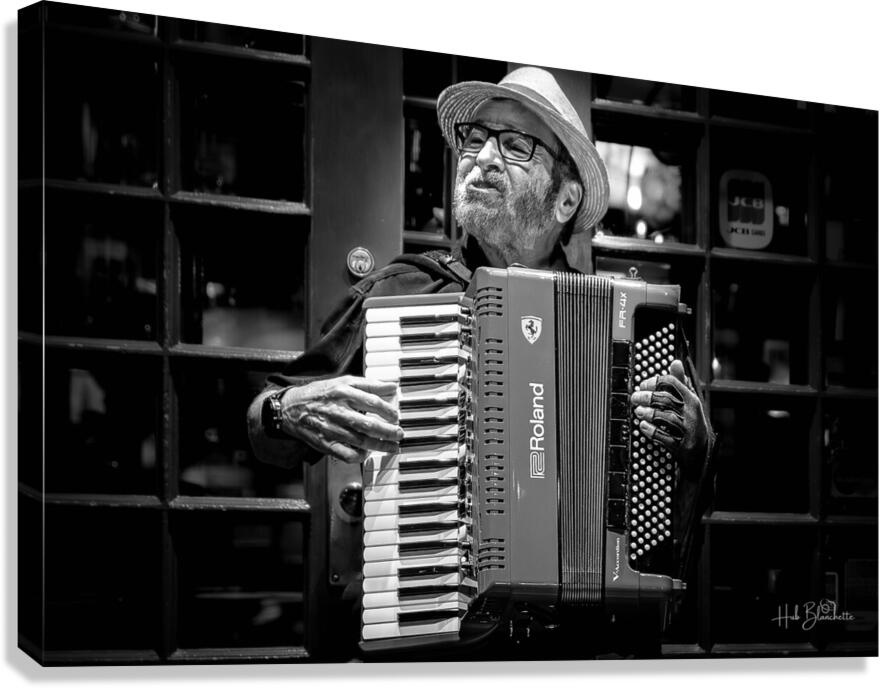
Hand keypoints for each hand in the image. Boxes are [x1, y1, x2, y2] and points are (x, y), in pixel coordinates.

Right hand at [278, 376, 402, 463]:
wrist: (291, 408)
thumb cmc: (321, 394)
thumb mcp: (343, 381)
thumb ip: (369, 384)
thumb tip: (393, 386)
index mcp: (343, 392)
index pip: (372, 402)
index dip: (388, 410)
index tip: (396, 416)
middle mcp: (337, 411)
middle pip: (369, 425)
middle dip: (388, 431)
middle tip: (399, 434)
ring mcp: (331, 429)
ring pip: (361, 441)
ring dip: (380, 446)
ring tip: (392, 446)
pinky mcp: (325, 444)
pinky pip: (346, 455)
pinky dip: (360, 456)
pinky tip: (367, 453)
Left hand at [630, 360, 708, 473]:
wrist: (702, 452)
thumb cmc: (691, 421)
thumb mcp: (688, 401)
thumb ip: (680, 382)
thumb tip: (675, 362)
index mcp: (692, 399)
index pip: (672, 383)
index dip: (654, 381)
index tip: (643, 384)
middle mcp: (691, 413)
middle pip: (666, 399)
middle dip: (647, 397)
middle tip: (635, 398)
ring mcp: (688, 430)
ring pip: (665, 417)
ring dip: (648, 413)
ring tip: (638, 412)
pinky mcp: (683, 446)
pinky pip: (664, 437)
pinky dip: (651, 431)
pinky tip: (642, 426)